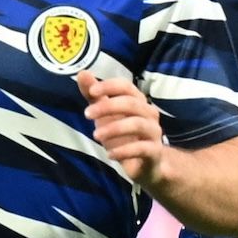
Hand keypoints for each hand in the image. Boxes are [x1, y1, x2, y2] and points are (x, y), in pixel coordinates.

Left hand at [78, 70, 163, 184]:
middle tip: (86, 115)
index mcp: (138, 101)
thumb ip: (95, 96)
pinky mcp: (154, 151)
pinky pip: (142, 148)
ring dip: (114, 128)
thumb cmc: (123, 135)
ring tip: (96, 135)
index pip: (126, 86)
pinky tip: (109, 154)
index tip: (91, 91)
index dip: (109, 86)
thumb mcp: (105, 115)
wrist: (144, 165)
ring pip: (137, 124)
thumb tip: (82, 73)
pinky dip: (124, 151)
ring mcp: (154, 132)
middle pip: (131, 103)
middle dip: (107, 107)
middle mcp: (149, 113)